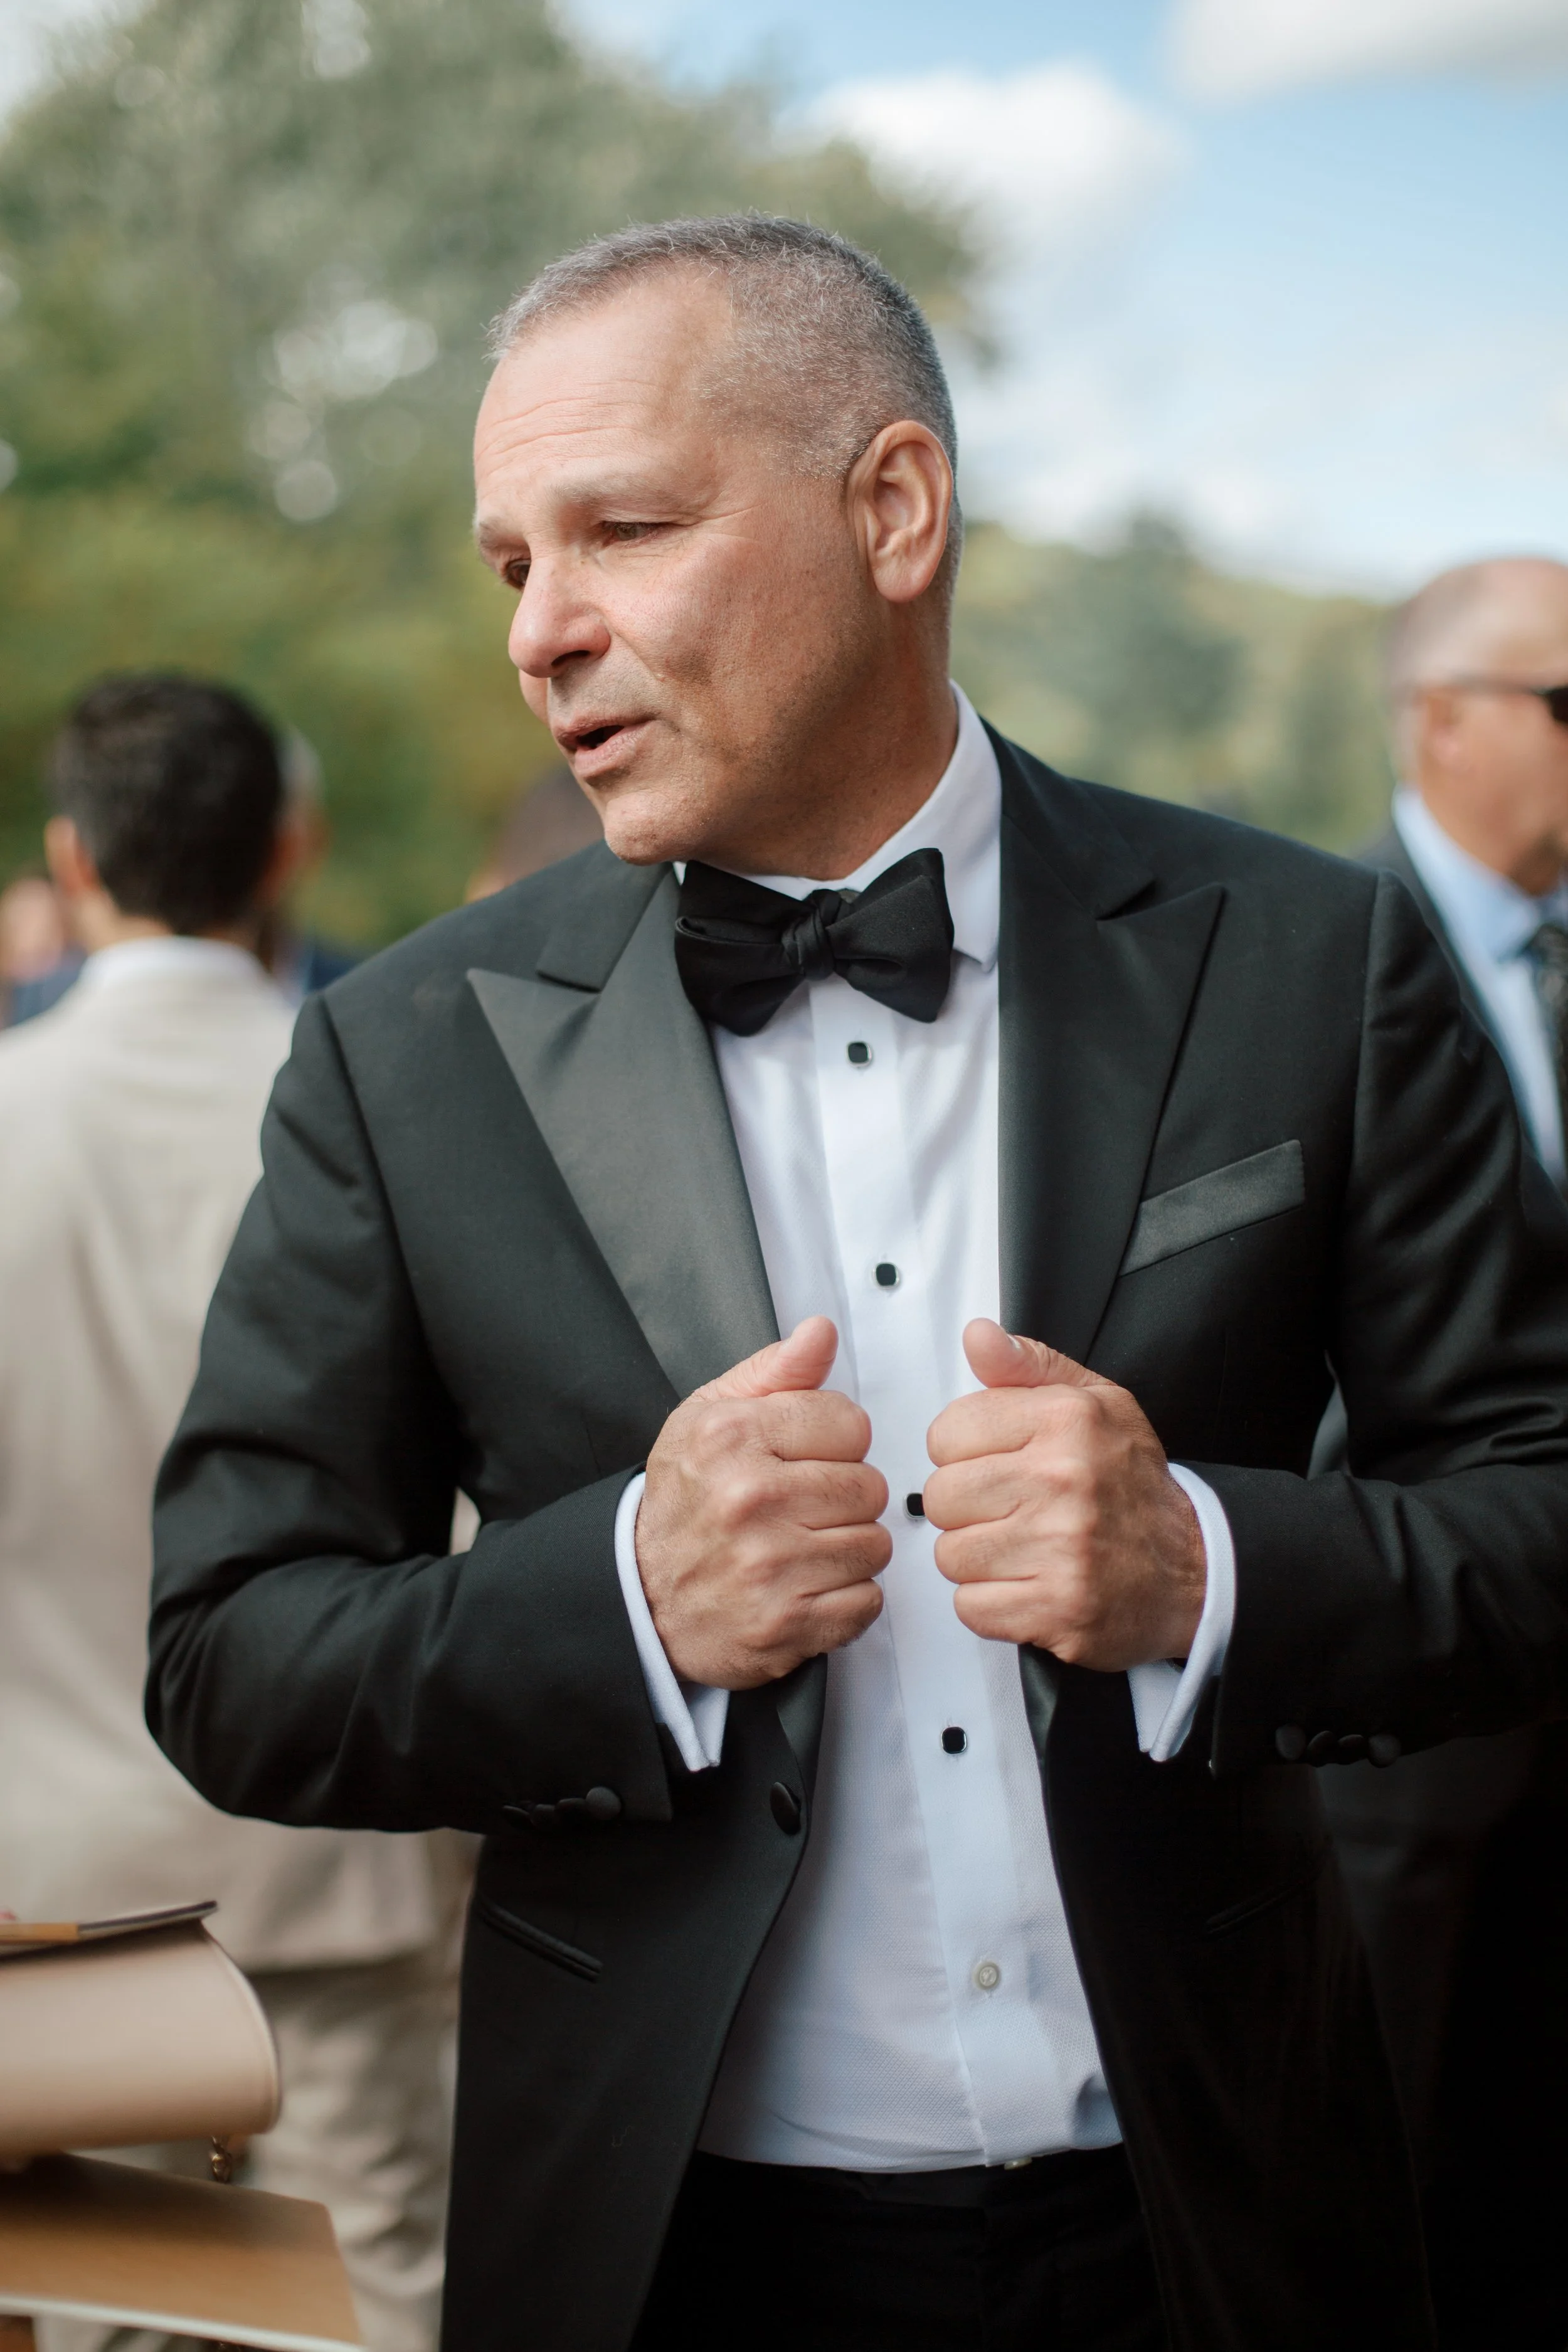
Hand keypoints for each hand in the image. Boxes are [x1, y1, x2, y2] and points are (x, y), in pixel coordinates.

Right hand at [636, 1316, 890, 1688]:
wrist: (639, 1594)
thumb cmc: (683, 1502)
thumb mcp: (708, 1416)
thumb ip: (774, 1372)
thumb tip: (820, 1333)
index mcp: (733, 1438)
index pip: (850, 1422)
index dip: (835, 1440)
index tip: (807, 1456)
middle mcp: (750, 1500)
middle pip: (868, 1485)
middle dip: (844, 1495)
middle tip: (804, 1506)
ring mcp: (770, 1567)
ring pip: (874, 1545)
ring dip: (849, 1547)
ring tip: (805, 1545)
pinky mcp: (787, 1624)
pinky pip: (867, 1601)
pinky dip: (847, 1598)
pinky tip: (808, 1585)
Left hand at [923, 1320, 1204, 1670]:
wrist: (1193, 1569)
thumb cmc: (1133, 1485)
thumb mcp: (1095, 1402)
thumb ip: (1028, 1366)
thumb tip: (978, 1335)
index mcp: (1066, 1420)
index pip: (948, 1432)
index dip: (962, 1452)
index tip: (993, 1462)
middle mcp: (1063, 1480)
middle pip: (942, 1496)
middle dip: (965, 1508)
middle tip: (1008, 1510)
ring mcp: (1061, 1549)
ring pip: (951, 1555)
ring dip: (977, 1558)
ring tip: (1021, 1548)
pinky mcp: (1058, 1609)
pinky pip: (972, 1607)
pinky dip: (991, 1603)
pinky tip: (1027, 1584)